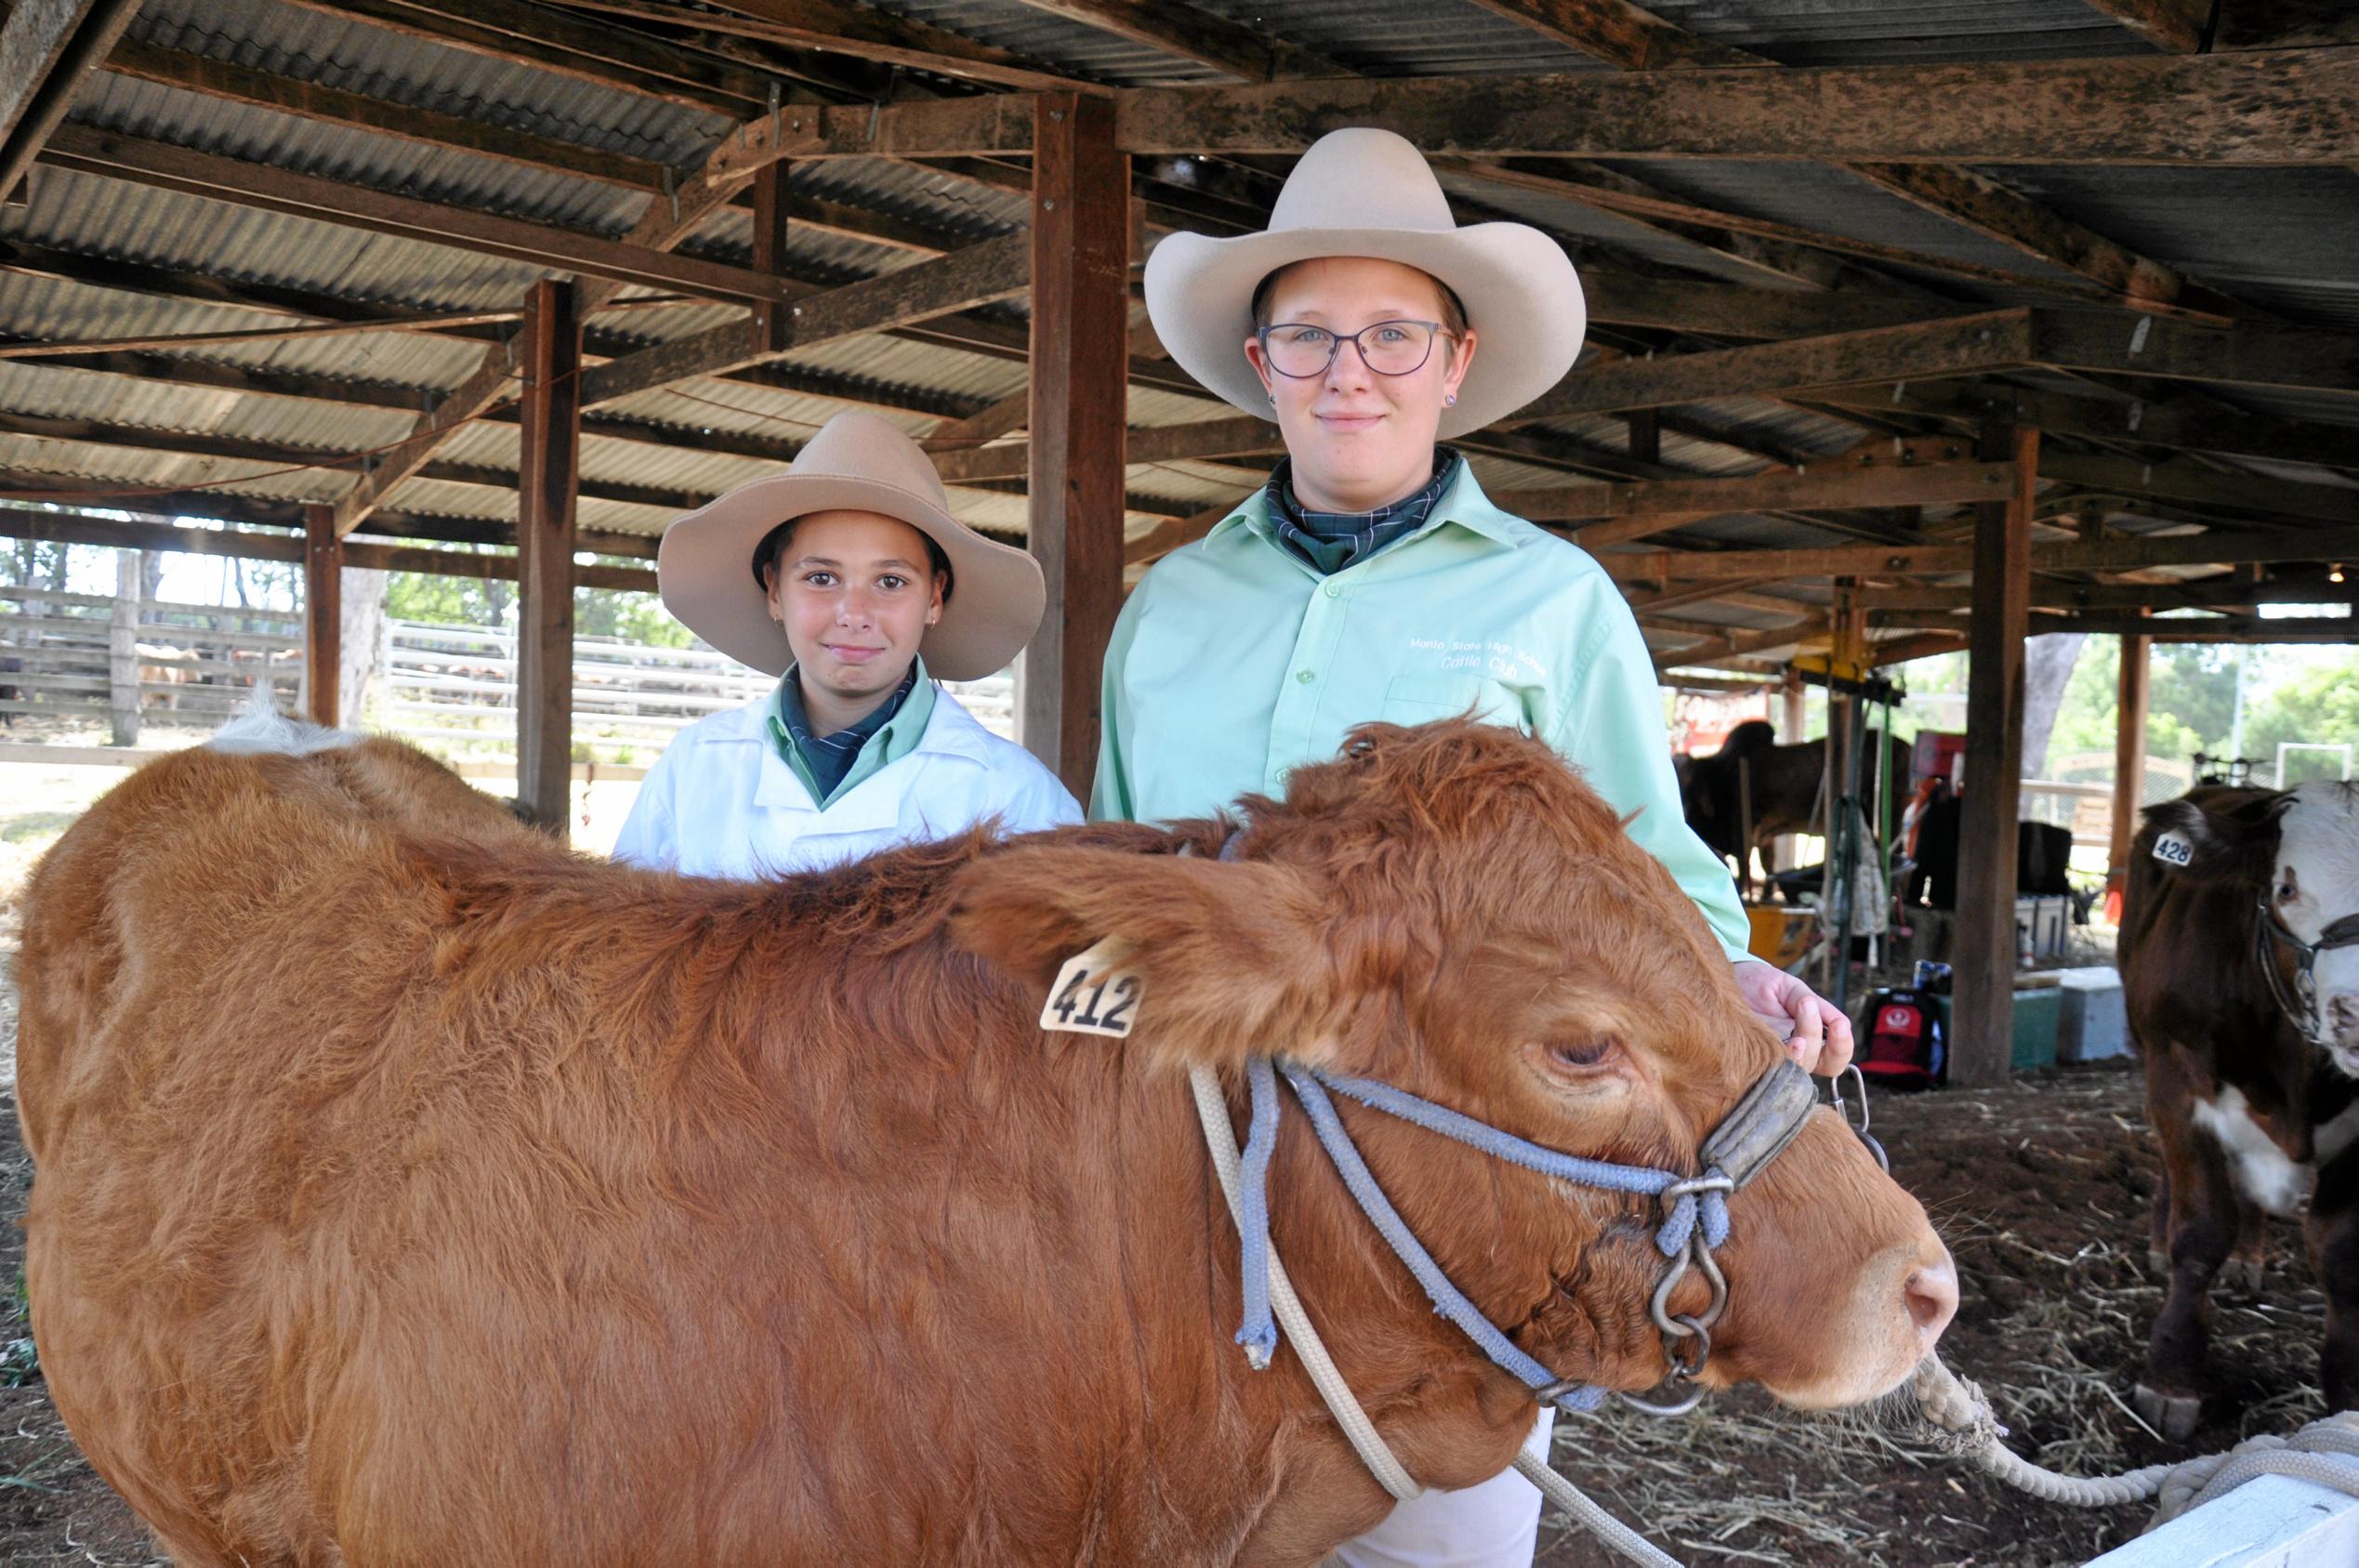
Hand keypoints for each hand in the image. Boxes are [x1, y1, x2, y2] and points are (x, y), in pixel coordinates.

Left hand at [1731, 959, 1853, 1075]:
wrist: (1727, 980)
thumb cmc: (1761, 986)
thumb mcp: (1792, 990)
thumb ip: (1815, 1006)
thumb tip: (1841, 1023)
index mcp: (1808, 1041)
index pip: (1834, 1059)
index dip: (1842, 1047)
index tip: (1839, 1025)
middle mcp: (1792, 1056)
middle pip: (1818, 1065)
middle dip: (1816, 1036)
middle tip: (1808, 1005)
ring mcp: (1770, 1059)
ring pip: (1794, 1068)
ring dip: (1799, 1045)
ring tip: (1796, 1022)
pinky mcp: (1747, 1058)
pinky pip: (1765, 1067)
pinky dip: (1775, 1055)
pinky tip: (1775, 1038)